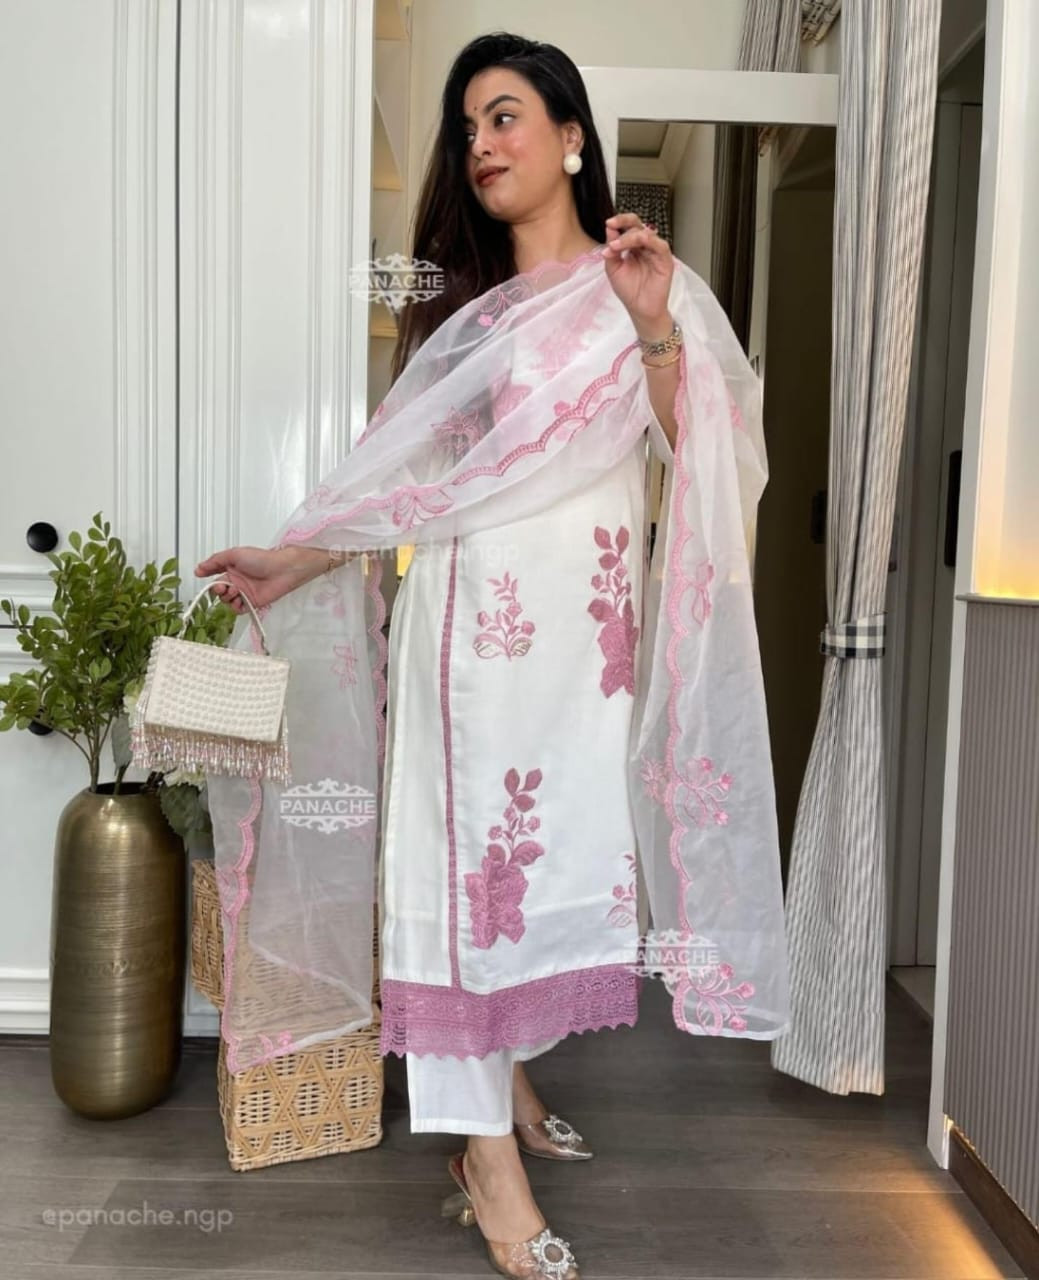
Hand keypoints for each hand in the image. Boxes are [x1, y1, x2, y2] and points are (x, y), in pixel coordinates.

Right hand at [194, 545, 312, 614]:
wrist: (282, 570)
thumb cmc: (262, 559)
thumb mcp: (234, 554)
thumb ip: (215, 561)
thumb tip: (199, 567)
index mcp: (231, 568)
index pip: (214, 574)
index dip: (207, 576)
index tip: (201, 575)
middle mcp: (237, 580)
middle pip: (218, 590)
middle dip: (217, 589)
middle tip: (223, 586)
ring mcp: (244, 592)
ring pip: (226, 601)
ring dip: (227, 598)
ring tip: (235, 592)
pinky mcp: (252, 603)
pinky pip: (238, 610)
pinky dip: (236, 607)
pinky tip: (240, 601)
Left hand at [602, 212, 673, 329]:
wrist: (639, 309)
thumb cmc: (629, 290)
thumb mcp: (613, 269)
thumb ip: (612, 250)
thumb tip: (609, 229)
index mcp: (633, 247)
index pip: (628, 228)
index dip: (619, 222)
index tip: (608, 223)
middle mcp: (645, 246)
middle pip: (637, 225)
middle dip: (624, 221)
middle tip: (612, 225)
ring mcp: (655, 252)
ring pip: (646, 234)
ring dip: (630, 236)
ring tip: (616, 245)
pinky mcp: (665, 260)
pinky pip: (660, 245)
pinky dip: (649, 240)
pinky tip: (638, 241)